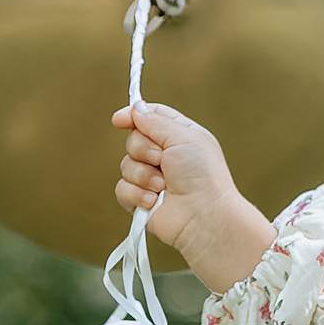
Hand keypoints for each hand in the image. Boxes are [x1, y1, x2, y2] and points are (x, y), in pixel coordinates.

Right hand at [111, 100, 276, 294]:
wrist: (204, 215)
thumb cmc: (202, 175)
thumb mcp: (182, 135)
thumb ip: (155, 120)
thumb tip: (135, 109)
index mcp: (179, 136)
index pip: (150, 117)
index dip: (133, 116)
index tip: (119, 119)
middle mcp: (165, 156)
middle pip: (133, 140)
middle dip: (143, 149)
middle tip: (161, 160)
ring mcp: (152, 179)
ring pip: (125, 165)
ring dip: (143, 175)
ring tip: (163, 185)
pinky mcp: (141, 201)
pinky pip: (122, 189)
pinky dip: (137, 194)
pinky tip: (154, 201)